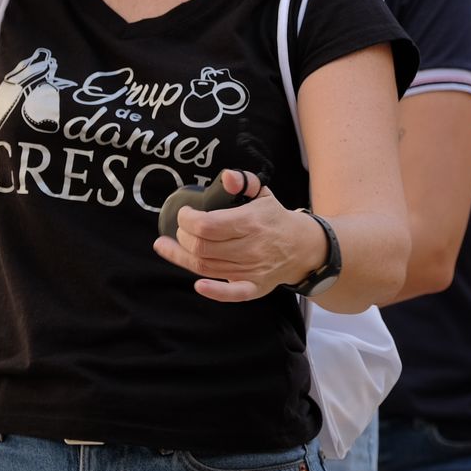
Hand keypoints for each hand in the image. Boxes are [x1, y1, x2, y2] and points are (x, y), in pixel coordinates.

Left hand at [154, 170, 322, 302]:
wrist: (302, 246)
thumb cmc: (274, 218)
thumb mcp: (262, 193)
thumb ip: (243, 181)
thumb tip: (228, 177)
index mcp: (250, 222)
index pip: (207, 225)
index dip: (187, 220)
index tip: (184, 213)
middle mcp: (250, 248)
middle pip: (202, 247)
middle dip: (182, 237)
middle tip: (180, 229)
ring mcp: (251, 270)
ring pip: (206, 268)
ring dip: (182, 257)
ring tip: (167, 246)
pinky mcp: (253, 287)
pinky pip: (231, 293)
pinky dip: (214, 291)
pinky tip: (198, 285)